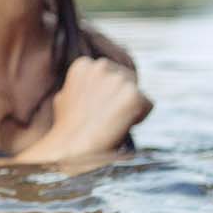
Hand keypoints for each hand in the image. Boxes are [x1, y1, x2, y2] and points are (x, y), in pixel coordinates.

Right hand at [33, 56, 150, 159]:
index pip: (109, 72)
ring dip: (130, 107)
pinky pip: (147, 105)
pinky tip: (122, 126)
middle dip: (121, 96)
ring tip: (113, 123)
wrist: (70, 147)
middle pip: (127, 78)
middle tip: (109, 117)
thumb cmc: (65, 129)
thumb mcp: (64, 98)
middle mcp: (102, 66)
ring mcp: (118, 79)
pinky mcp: (133, 95)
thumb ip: (80, 87)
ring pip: (137, 92)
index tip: (99, 108)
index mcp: (84, 64)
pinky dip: (139, 117)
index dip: (107, 92)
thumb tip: (88, 88)